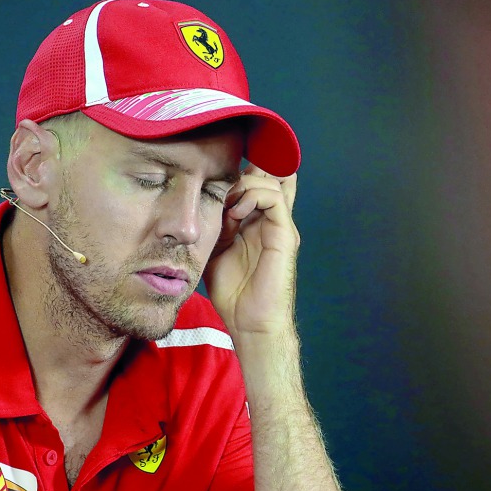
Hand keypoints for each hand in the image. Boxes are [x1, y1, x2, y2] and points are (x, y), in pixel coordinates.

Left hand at [204, 166, 299, 335]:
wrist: (249, 322)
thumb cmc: (233, 292)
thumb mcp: (214, 248)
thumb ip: (215, 222)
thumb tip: (206, 199)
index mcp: (258, 222)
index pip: (259, 181)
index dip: (241, 169)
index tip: (214, 173)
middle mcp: (272, 220)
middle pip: (270, 173)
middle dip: (244, 169)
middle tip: (219, 181)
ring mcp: (281, 226)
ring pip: (271, 180)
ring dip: (245, 183)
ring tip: (227, 201)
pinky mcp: (284, 235)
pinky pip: (275, 199)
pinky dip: (253, 196)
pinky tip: (236, 212)